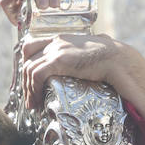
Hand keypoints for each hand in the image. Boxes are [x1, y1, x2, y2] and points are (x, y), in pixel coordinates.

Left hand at [20, 33, 144, 117]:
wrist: (119, 60)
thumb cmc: (112, 60)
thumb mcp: (93, 56)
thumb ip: (85, 57)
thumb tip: (93, 60)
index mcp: (62, 39)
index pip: (34, 46)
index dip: (28, 64)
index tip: (30, 83)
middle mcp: (56, 41)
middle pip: (28, 57)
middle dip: (25, 79)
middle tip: (30, 98)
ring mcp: (57, 50)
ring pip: (30, 69)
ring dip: (29, 89)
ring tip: (34, 104)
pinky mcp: (59, 60)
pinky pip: (37, 75)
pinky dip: (34, 89)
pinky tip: (38, 101)